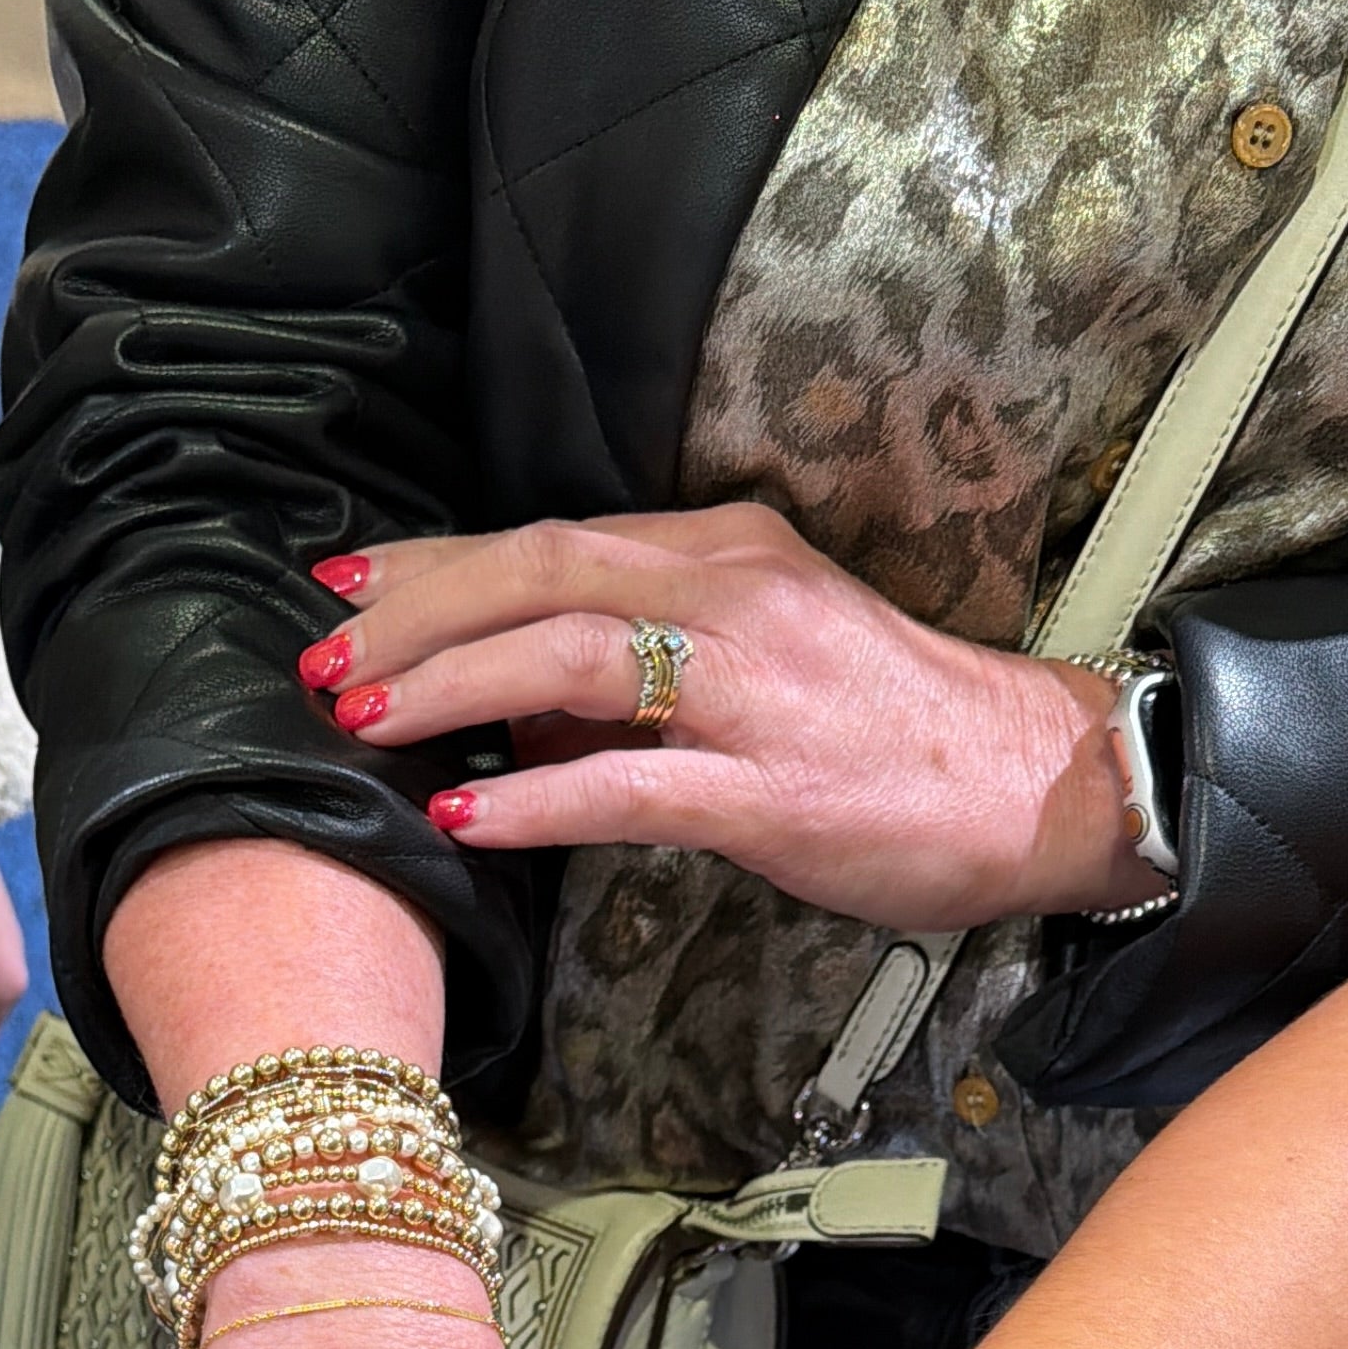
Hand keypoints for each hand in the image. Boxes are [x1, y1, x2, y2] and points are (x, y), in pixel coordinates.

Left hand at [300, 510, 1163, 923]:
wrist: (1030, 786)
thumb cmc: (890, 733)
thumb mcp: (759, 659)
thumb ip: (639, 667)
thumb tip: (515, 698)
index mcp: (725, 551)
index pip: (551, 538)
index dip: (435, 564)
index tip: (344, 589)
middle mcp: (732, 593)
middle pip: (537, 574)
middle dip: (412, 615)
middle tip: (317, 658)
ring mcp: (752, 689)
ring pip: (567, 655)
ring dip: (445, 684)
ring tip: (358, 719)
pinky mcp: (768, 790)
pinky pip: (626, 782)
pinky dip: (532, 793)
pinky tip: (460, 809)